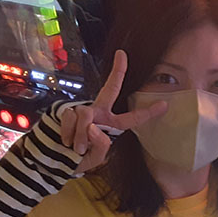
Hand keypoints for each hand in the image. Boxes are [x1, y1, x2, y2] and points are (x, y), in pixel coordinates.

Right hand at [59, 50, 166, 172]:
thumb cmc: (77, 159)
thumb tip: (93, 126)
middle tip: (123, 55)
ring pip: (87, 115)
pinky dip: (69, 133)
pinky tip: (66, 141)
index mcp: (111, 126)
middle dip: (118, 72)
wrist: (53, 160)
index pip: (132, 118)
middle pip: (111, 89)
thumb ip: (101, 145)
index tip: (164, 104)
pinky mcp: (66, 111)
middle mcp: (99, 114)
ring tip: (76, 147)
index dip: (148, 112)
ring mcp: (82, 111)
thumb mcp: (96, 159)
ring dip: (81, 135)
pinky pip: (72, 119)